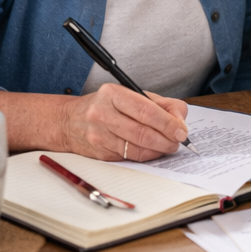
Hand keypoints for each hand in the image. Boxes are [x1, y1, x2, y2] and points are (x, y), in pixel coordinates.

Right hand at [61, 83, 188, 161]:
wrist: (69, 121)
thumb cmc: (106, 106)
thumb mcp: (131, 95)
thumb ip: (160, 104)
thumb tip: (180, 119)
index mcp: (113, 94)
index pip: (146, 110)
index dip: (168, 123)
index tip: (181, 130)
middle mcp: (103, 114)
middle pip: (143, 132)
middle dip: (166, 139)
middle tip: (178, 142)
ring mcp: (99, 135)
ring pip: (137, 148)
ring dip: (159, 150)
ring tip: (168, 146)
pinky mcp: (100, 153)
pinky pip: (130, 157)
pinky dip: (146, 156)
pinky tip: (153, 151)